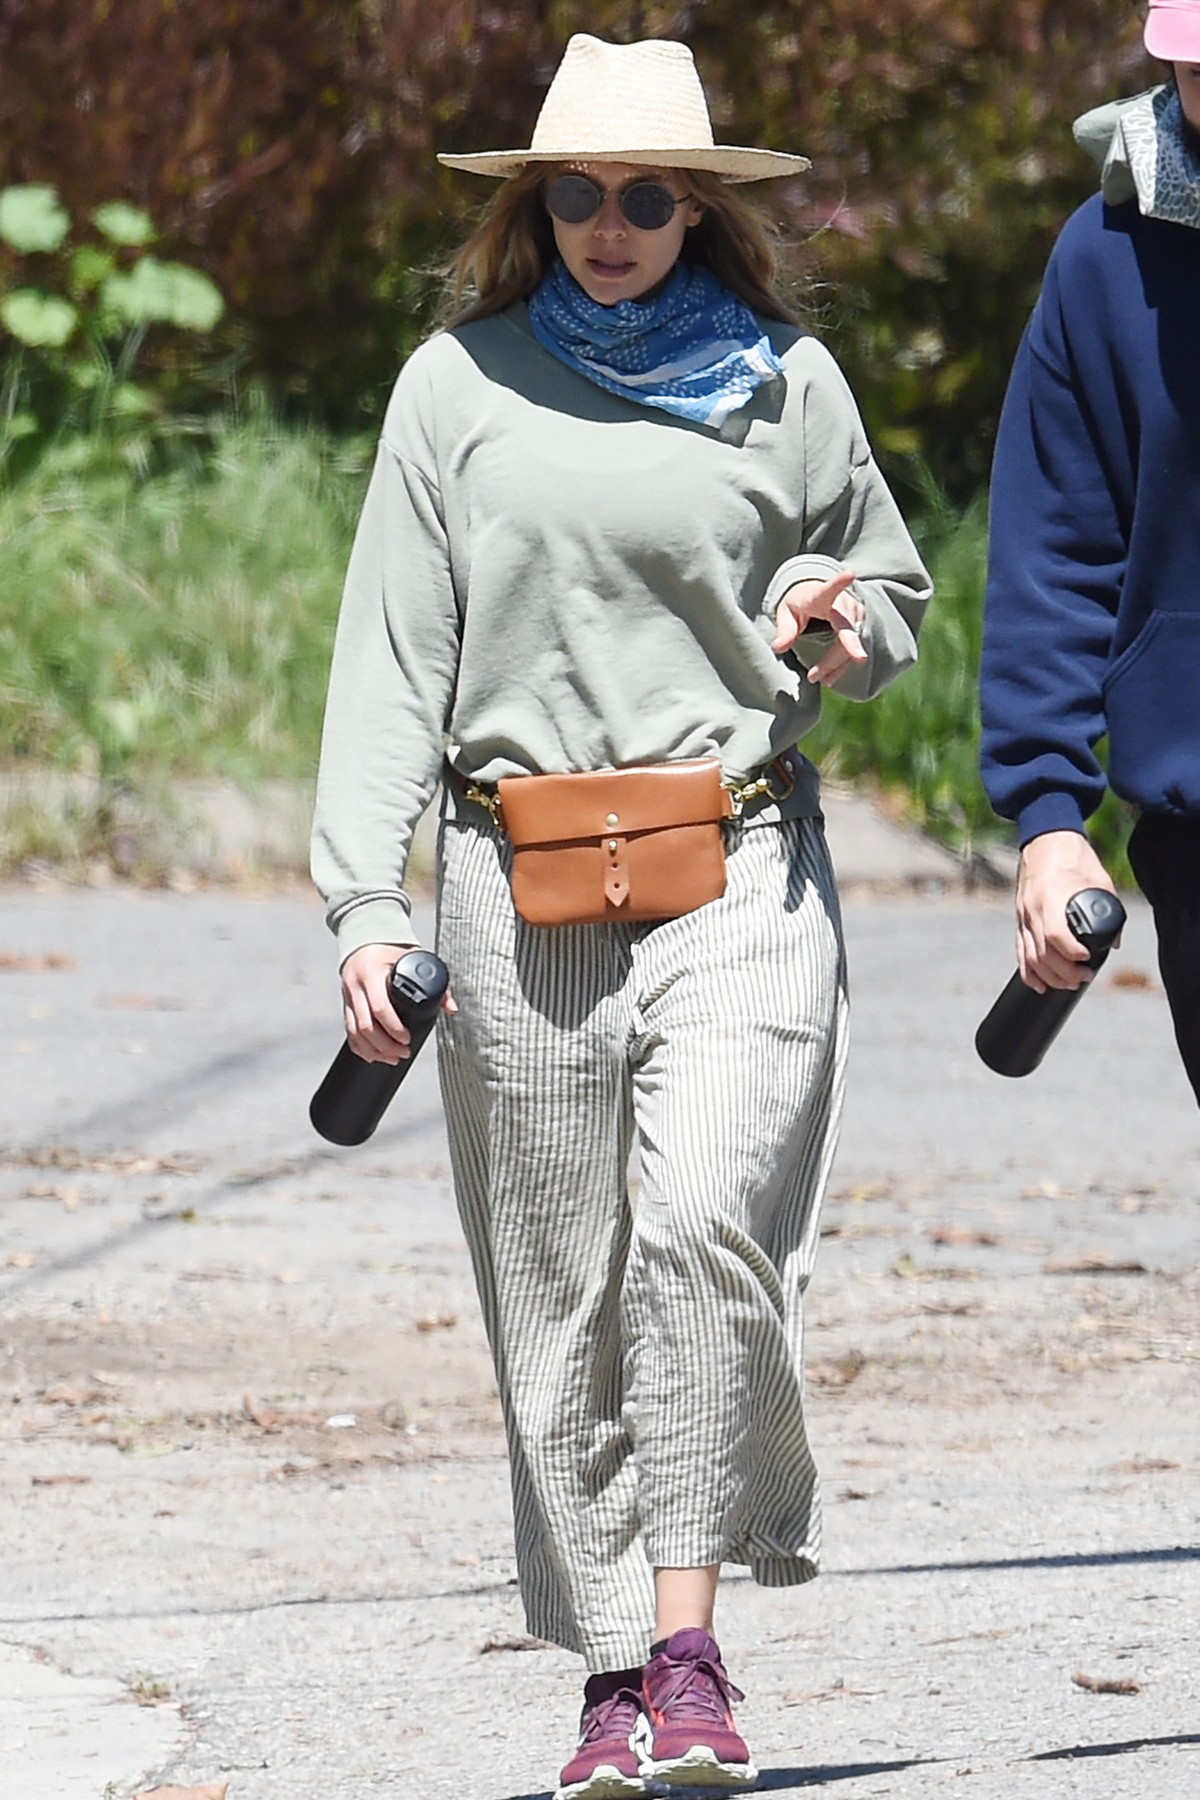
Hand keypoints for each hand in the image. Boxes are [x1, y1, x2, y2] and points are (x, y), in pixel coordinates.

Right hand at [340, 942, 456, 1063]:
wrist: (365, 935)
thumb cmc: (392, 947)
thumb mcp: (415, 958)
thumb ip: (436, 982)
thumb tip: (451, 1008)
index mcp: (371, 972)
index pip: (380, 1007)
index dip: (393, 1028)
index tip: (407, 1038)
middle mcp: (355, 985)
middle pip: (365, 1025)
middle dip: (385, 1045)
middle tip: (403, 1053)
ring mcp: (348, 995)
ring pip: (354, 1031)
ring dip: (373, 1049)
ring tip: (392, 1058)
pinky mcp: (345, 1002)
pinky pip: (348, 1030)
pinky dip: (360, 1046)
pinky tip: (373, 1055)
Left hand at [771, 569, 867, 685]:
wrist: (817, 594)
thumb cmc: (800, 602)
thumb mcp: (786, 613)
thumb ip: (784, 630)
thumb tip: (778, 648)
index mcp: (821, 596)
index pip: (831, 589)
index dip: (840, 582)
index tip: (850, 574)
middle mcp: (843, 603)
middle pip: (845, 630)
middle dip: (835, 655)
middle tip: (815, 676)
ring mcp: (855, 614)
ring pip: (850, 644)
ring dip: (834, 665)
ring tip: (814, 678)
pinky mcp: (860, 625)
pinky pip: (853, 649)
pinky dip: (841, 665)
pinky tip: (829, 678)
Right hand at [1016, 831, 1117, 991]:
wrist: (1045, 839)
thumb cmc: (1073, 855)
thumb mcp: (1099, 878)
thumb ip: (1109, 908)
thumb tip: (1113, 942)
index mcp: (1051, 897)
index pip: (1055, 935)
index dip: (1072, 955)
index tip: (1088, 961)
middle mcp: (1032, 909)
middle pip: (1042, 954)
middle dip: (1064, 973)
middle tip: (1084, 977)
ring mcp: (1023, 915)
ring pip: (1030, 957)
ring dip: (1049, 977)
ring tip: (1068, 983)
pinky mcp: (1019, 919)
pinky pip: (1020, 951)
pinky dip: (1028, 973)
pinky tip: (1039, 984)